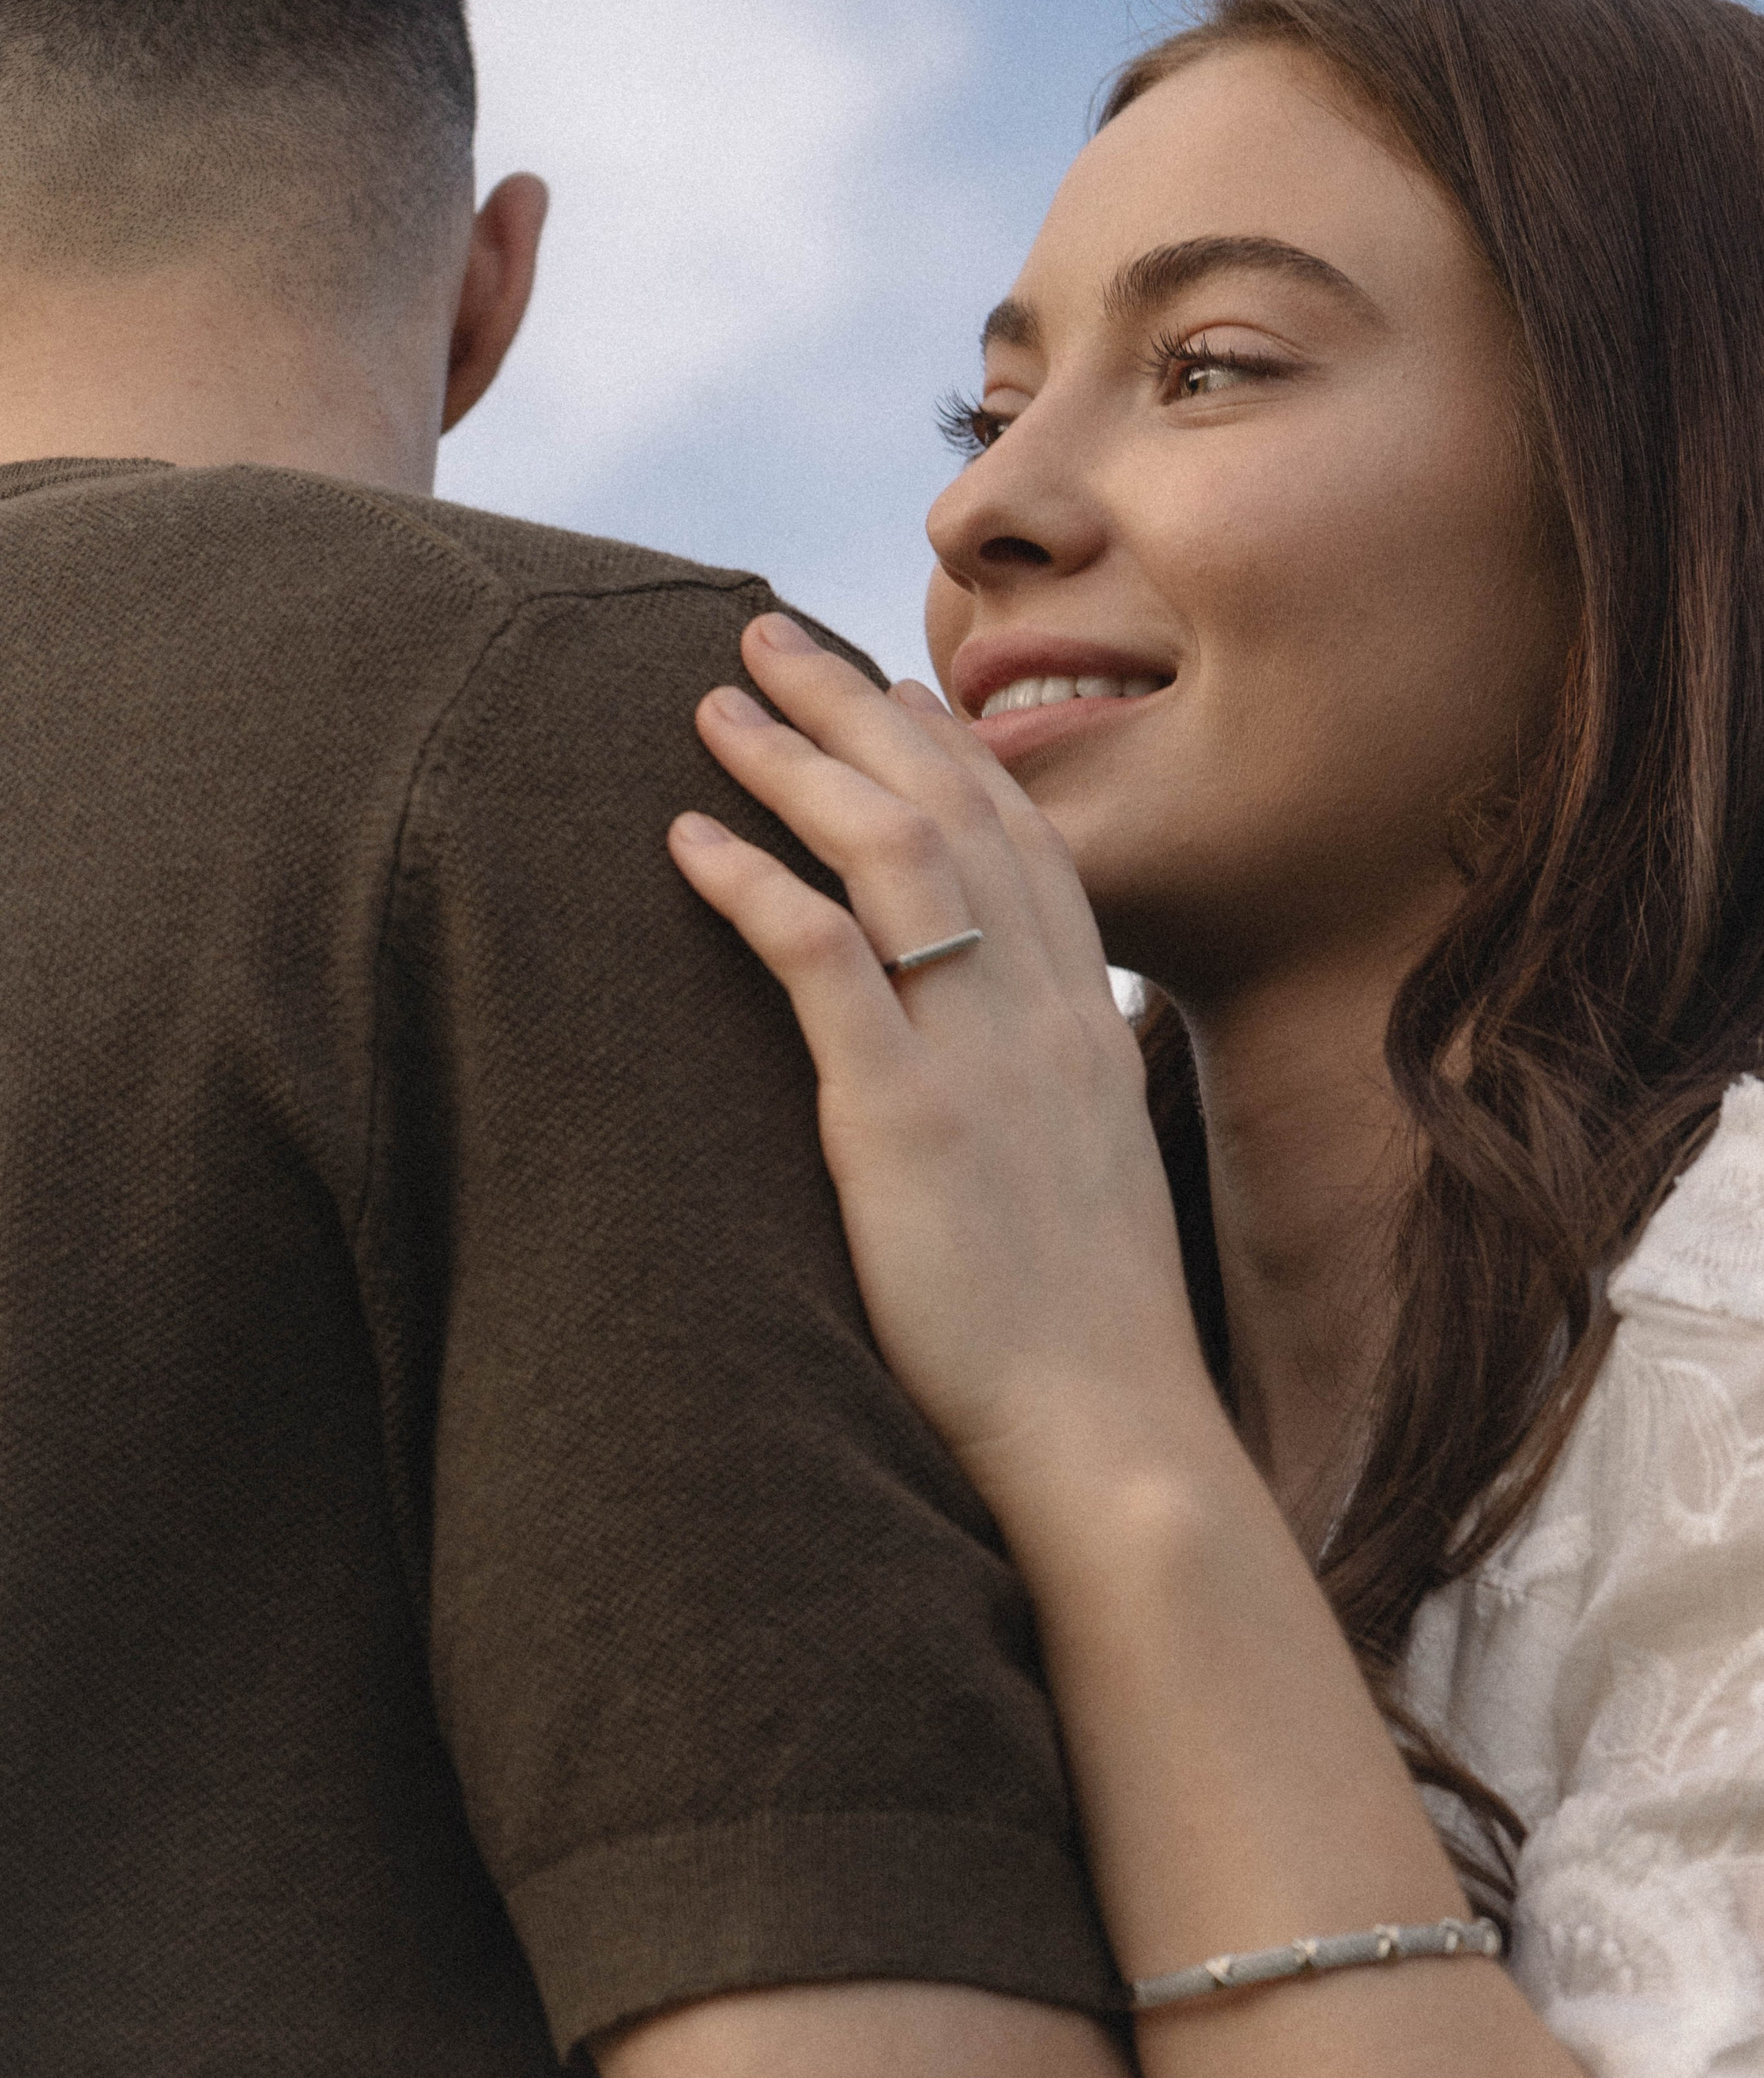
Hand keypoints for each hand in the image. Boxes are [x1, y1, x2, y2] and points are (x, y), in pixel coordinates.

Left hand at [668, 611, 1206, 1516]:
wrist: (1112, 1437)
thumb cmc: (1087, 1334)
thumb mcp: (1088, 1180)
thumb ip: (1048, 1097)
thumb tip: (1002, 1072)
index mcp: (1084, 1025)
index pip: (1026, 842)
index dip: (958, 752)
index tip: (899, 689)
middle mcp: (1041, 1013)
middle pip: (952, 810)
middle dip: (858, 708)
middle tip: (771, 640)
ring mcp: (979, 1056)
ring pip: (891, 852)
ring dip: (798, 763)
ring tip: (714, 706)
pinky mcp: (905, 1116)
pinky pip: (820, 960)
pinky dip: (751, 884)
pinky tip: (684, 841)